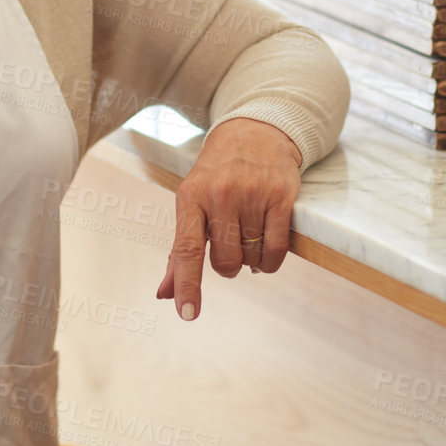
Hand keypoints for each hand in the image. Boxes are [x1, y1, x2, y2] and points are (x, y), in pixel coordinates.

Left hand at [155, 117, 302, 321]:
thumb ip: (178, 252)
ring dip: (251, 259)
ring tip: (249, 234)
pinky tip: (267, 250)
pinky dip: (271, 261)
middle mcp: (220, 194)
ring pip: (252, 258)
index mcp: (190, 197)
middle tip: (231, 243)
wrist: (254, 131)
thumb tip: (164, 294)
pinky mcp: (281, 196)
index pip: (186, 249)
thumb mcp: (191, 204)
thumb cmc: (216, 176)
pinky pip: (277, 250)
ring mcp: (252, 194)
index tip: (186, 314)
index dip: (187, 285)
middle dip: (229, 264)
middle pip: (225, 262)